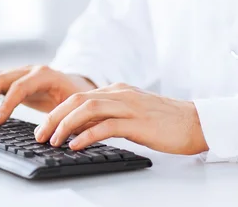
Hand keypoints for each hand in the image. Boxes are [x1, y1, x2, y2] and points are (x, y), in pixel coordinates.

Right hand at [0, 66, 95, 123]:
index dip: (6, 104)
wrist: (80, 84)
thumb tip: (46, 137)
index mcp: (46, 76)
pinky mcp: (15, 78)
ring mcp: (21, 72)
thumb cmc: (78, 98)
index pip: (20, 86)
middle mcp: (31, 70)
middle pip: (0, 78)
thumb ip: (62, 119)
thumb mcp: (74, 108)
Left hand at [34, 83, 208, 154]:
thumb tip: (83, 131)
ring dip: (65, 125)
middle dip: (54, 117)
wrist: (197, 122)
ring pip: (87, 109)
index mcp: (118, 91)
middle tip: (39, 134)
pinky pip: (105, 126)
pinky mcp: (138, 122)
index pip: (79, 97)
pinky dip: (86, 135)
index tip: (44, 128)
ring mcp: (129, 106)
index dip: (58, 112)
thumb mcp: (134, 114)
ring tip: (52, 141)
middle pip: (77, 100)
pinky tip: (75, 146)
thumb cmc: (167, 122)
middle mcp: (120, 94)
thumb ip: (110, 117)